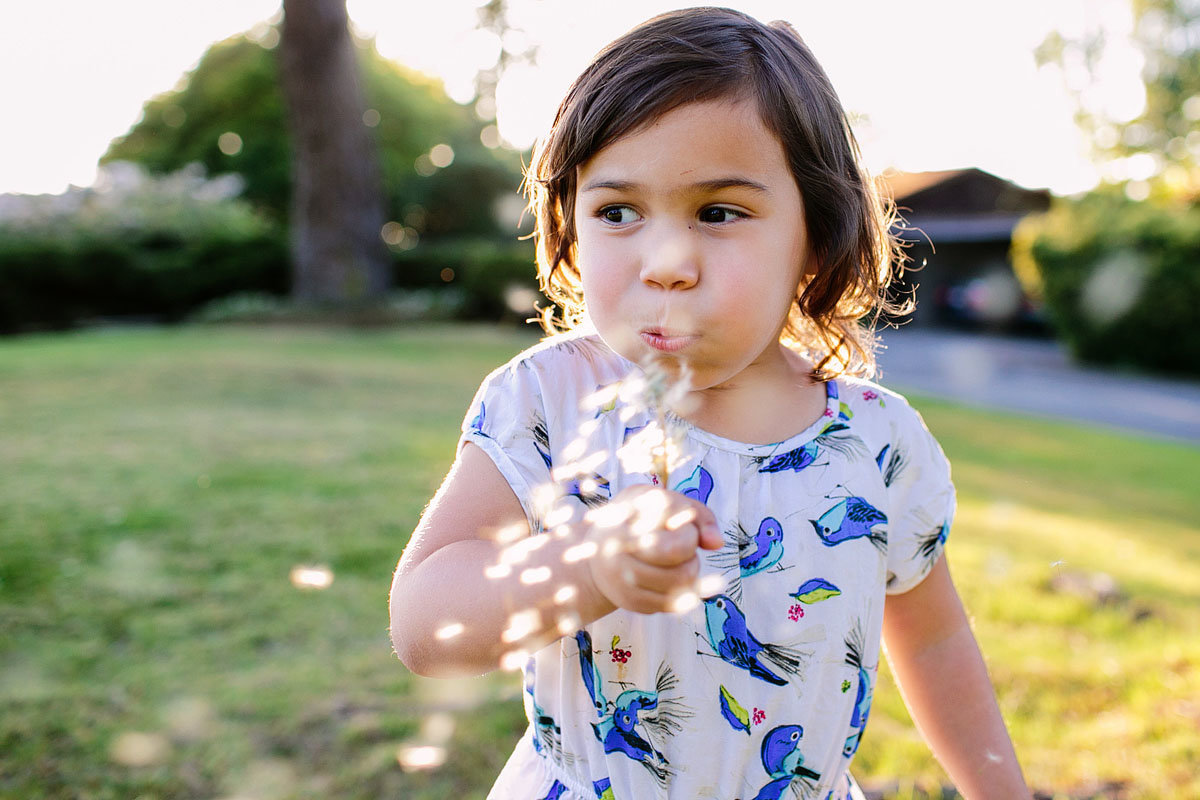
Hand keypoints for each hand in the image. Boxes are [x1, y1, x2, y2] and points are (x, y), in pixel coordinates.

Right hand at [583, 485, 721, 614]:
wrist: (594, 551)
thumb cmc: (639, 519)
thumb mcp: (664, 502)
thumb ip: (698, 515)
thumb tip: (716, 544)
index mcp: (626, 521)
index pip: (677, 544)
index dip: (690, 533)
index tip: (678, 526)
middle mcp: (616, 552)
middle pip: (682, 567)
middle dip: (691, 554)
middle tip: (679, 545)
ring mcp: (621, 581)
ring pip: (681, 584)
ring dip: (689, 571)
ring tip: (674, 561)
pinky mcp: (630, 602)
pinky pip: (672, 604)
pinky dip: (680, 591)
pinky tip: (669, 578)